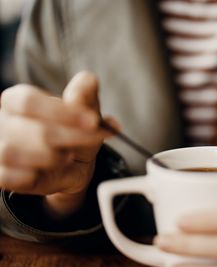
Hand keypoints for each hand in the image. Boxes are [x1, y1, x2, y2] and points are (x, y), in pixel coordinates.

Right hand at [0, 71, 115, 217]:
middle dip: (70, 137)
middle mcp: (1, 123)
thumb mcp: (86, 115)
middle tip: (93, 138)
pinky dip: (35, 177)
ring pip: (16, 154)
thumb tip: (88, 81)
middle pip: (33, 130)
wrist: (70, 168)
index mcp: (16, 100)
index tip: (93, 120)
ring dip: (52, 158)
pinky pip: (12, 178)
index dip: (62, 112)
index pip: (28, 101)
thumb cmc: (74, 135)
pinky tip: (46, 172)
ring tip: (66, 156)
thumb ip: (85, 96)